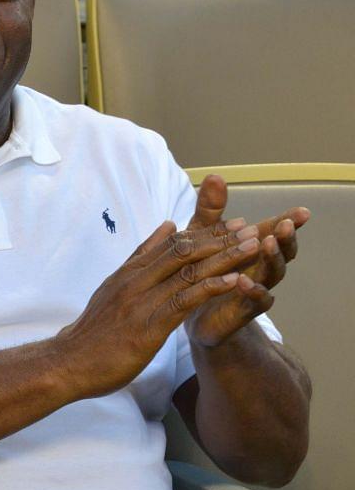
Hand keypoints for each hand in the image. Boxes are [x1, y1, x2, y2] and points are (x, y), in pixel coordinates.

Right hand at [59, 219, 257, 397]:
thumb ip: (140, 259)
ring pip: (188, 272)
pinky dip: (210, 288)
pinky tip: (234, 281)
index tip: (232, 223)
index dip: (205, 232)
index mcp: (130, 272)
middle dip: (220, 238)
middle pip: (184, 251)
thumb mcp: (114, 288)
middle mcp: (136, 280)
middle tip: (250, 227)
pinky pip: (184, 301)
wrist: (69, 362)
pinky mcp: (149, 325)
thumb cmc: (93, 333)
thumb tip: (165, 227)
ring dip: (223, 257)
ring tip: (252, 246)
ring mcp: (142, 301)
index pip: (171, 243)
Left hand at [183, 175, 308, 347]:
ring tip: (267, 243)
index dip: (288, 221)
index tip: (301, 211)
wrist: (188, 313)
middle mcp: (257, 267)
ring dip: (272, 259)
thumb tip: (215, 176)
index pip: (273, 231)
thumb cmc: (199, 269)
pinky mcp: (241, 311)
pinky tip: (244, 280)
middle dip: (285, 238)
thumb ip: (210, 211)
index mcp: (250, 248)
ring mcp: (253, 288)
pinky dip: (253, 291)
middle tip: (286, 224)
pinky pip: (254, 301)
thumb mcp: (201, 237)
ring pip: (272, 274)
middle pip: (281, 251)